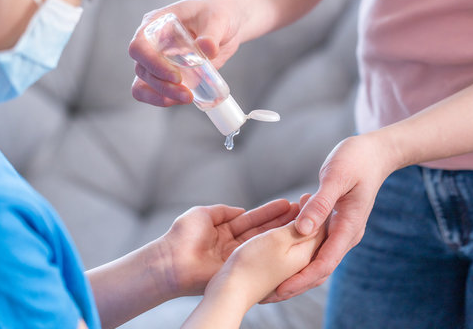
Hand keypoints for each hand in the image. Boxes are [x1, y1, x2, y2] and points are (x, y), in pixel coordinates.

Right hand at [128, 0, 243, 106]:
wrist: (227, 24)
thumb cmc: (218, 12)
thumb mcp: (218, 19)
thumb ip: (211, 35)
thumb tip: (206, 48)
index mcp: (157, 24)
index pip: (139, 46)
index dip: (152, 64)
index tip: (176, 76)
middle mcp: (152, 43)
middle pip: (142, 69)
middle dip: (162, 86)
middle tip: (186, 94)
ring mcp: (159, 60)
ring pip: (145, 84)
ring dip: (163, 95)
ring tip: (187, 98)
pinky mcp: (169, 75)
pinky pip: (155, 91)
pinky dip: (164, 99)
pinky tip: (183, 99)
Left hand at [162, 199, 299, 296]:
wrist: (170, 260)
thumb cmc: (181, 236)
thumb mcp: (203, 214)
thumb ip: (223, 211)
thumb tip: (240, 210)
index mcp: (224, 231)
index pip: (252, 220)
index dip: (269, 212)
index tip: (288, 204)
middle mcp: (233, 245)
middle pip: (262, 231)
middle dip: (281, 221)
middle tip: (302, 211)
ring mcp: (237, 257)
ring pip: (262, 243)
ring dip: (281, 231)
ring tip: (301, 220)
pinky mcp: (237, 268)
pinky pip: (257, 256)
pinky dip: (272, 247)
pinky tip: (288, 238)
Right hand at [203, 198, 324, 310]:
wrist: (229, 292)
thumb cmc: (253, 263)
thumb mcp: (278, 239)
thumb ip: (298, 228)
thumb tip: (316, 219)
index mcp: (306, 257)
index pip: (320, 230)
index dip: (315, 210)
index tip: (306, 194)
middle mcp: (299, 266)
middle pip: (309, 237)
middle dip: (308, 218)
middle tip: (302, 199)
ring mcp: (285, 272)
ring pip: (295, 243)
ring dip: (294, 225)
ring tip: (290, 209)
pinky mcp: (271, 274)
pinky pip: (284, 251)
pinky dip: (284, 236)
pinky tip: (278, 231)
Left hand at [265, 134, 399, 301]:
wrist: (375, 154)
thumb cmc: (357, 160)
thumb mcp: (336, 176)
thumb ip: (320, 203)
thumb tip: (301, 229)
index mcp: (349, 227)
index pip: (324, 263)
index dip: (301, 278)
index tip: (280, 289)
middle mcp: (345, 235)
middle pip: (319, 269)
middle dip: (294, 284)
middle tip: (266, 296)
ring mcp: (340, 231)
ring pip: (316, 260)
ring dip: (294, 272)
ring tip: (268, 282)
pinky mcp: (333, 225)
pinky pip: (314, 245)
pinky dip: (297, 253)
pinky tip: (277, 253)